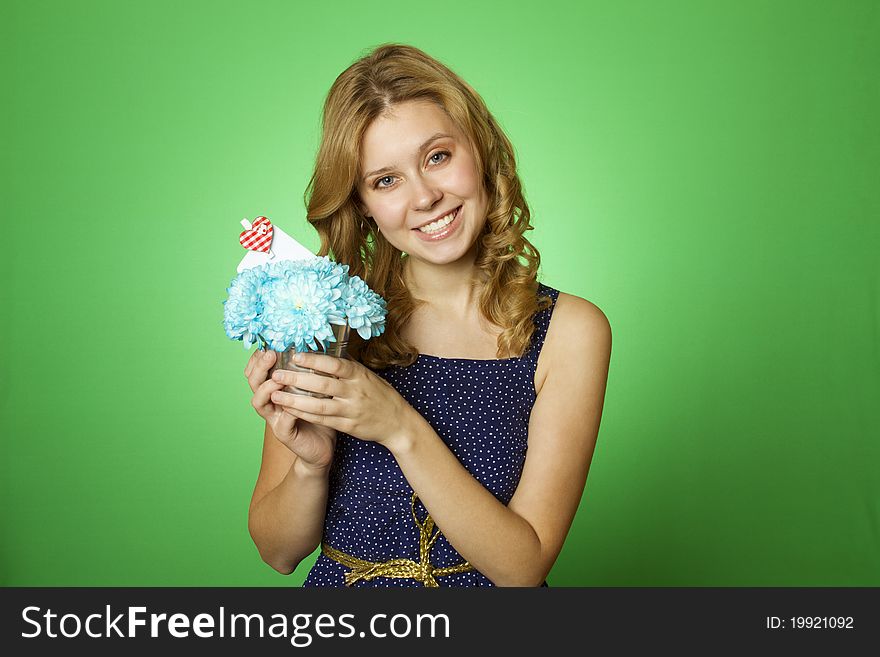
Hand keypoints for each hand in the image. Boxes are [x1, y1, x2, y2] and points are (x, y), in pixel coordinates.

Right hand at [244, 349, 336, 470]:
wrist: (322, 446)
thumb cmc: (319, 413)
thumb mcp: (315, 388)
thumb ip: (312, 370)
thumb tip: (322, 343)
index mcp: (275, 389)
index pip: (257, 370)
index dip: (258, 358)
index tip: (269, 344)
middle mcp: (270, 403)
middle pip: (253, 383)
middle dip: (260, 367)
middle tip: (270, 354)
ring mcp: (274, 419)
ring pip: (259, 402)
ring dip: (267, 388)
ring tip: (278, 378)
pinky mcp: (284, 434)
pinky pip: (281, 422)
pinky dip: (287, 412)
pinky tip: (294, 405)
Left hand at [268, 351, 415, 448]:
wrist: (397, 422)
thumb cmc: (380, 395)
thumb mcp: (367, 376)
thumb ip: (347, 365)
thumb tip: (326, 349)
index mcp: (359, 375)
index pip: (335, 364)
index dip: (314, 360)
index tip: (295, 355)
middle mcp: (355, 391)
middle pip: (322, 384)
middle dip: (297, 379)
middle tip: (277, 375)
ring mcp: (351, 410)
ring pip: (318, 405)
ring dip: (294, 401)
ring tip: (275, 396)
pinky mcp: (347, 426)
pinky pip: (322, 420)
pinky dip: (304, 415)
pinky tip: (289, 410)